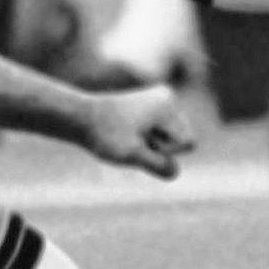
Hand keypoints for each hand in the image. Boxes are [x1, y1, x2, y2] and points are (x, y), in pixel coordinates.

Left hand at [80, 84, 195, 180]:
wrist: (80, 117)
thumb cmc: (105, 135)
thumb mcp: (133, 155)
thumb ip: (159, 166)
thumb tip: (174, 171)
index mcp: (166, 105)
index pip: (188, 143)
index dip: (167, 152)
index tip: (142, 142)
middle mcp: (168, 97)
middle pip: (183, 139)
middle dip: (161, 147)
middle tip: (133, 139)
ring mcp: (160, 100)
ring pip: (173, 137)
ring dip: (154, 144)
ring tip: (129, 136)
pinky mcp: (152, 106)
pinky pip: (163, 133)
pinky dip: (148, 138)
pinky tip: (130, 133)